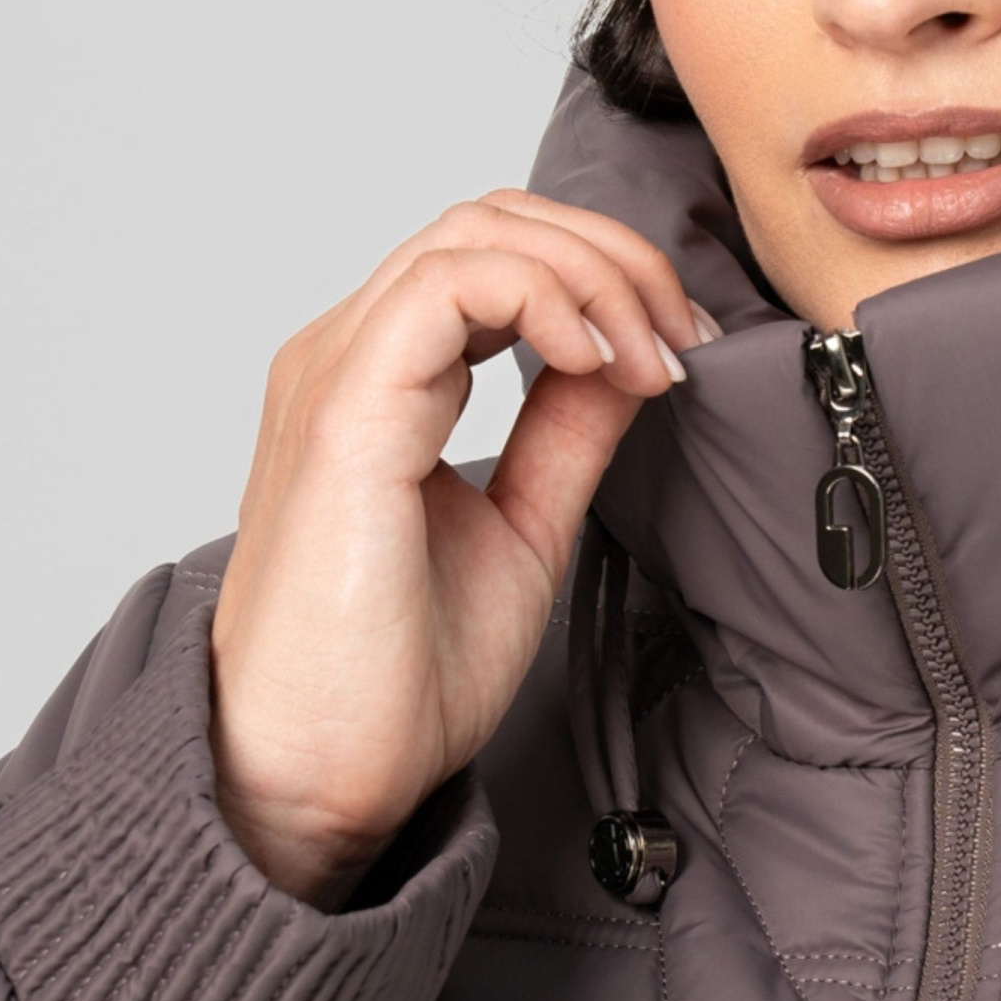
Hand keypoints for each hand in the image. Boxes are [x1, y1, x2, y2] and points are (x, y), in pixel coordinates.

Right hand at [209, 192, 707, 907]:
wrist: (320, 780)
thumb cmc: (394, 679)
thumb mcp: (523, 526)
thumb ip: (567, 430)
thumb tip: (632, 355)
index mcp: (383, 381)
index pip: (496, 255)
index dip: (606, 277)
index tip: (679, 351)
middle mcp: (348, 356)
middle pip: (492, 220)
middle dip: (613, 258)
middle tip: (680, 340)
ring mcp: (337, 373)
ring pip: (475, 232)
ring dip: (592, 274)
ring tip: (648, 357)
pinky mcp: (344, 411)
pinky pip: (446, 286)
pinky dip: (542, 298)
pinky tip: (593, 362)